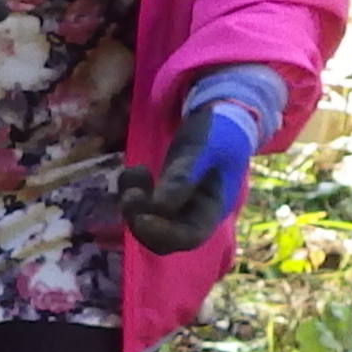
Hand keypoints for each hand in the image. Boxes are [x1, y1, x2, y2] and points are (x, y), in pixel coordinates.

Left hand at [117, 66, 283, 255]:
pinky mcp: (162, 192)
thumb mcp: (204, 149)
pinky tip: (134, 170)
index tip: (141, 218)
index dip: (163, 234)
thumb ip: (185, 176)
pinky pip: (140, 204)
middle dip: (141, 221)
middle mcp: (194, 213)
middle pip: (163, 239)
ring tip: (134, 175)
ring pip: (148, 222)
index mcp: (213, 208)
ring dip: (133, 205)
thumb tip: (159, 207)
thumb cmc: (220, 130)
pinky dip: (131, 190)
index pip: (188, 237)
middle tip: (131, 196)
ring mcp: (177, 204)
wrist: (220, 113)